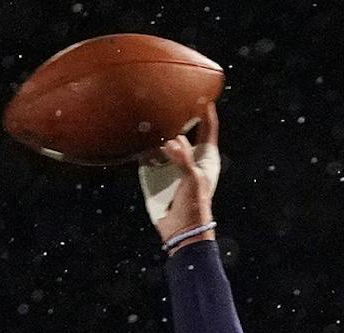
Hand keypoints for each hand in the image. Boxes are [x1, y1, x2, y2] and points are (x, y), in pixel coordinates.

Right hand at [140, 103, 220, 245]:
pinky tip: (136, 134)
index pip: (208, 127)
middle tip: (165, 96)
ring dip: (155, 130)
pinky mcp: (156, 174)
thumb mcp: (193, 178)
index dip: (205, 110)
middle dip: (175, 115)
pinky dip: (143, 146)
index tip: (202, 91)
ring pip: (163, 139)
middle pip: (182, 129)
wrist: (181, 231)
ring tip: (147, 112)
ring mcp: (172, 164)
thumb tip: (170, 141)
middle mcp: (188, 156)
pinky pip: (148, 155)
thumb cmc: (195, 205)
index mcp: (206, 156)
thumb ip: (183, 158)